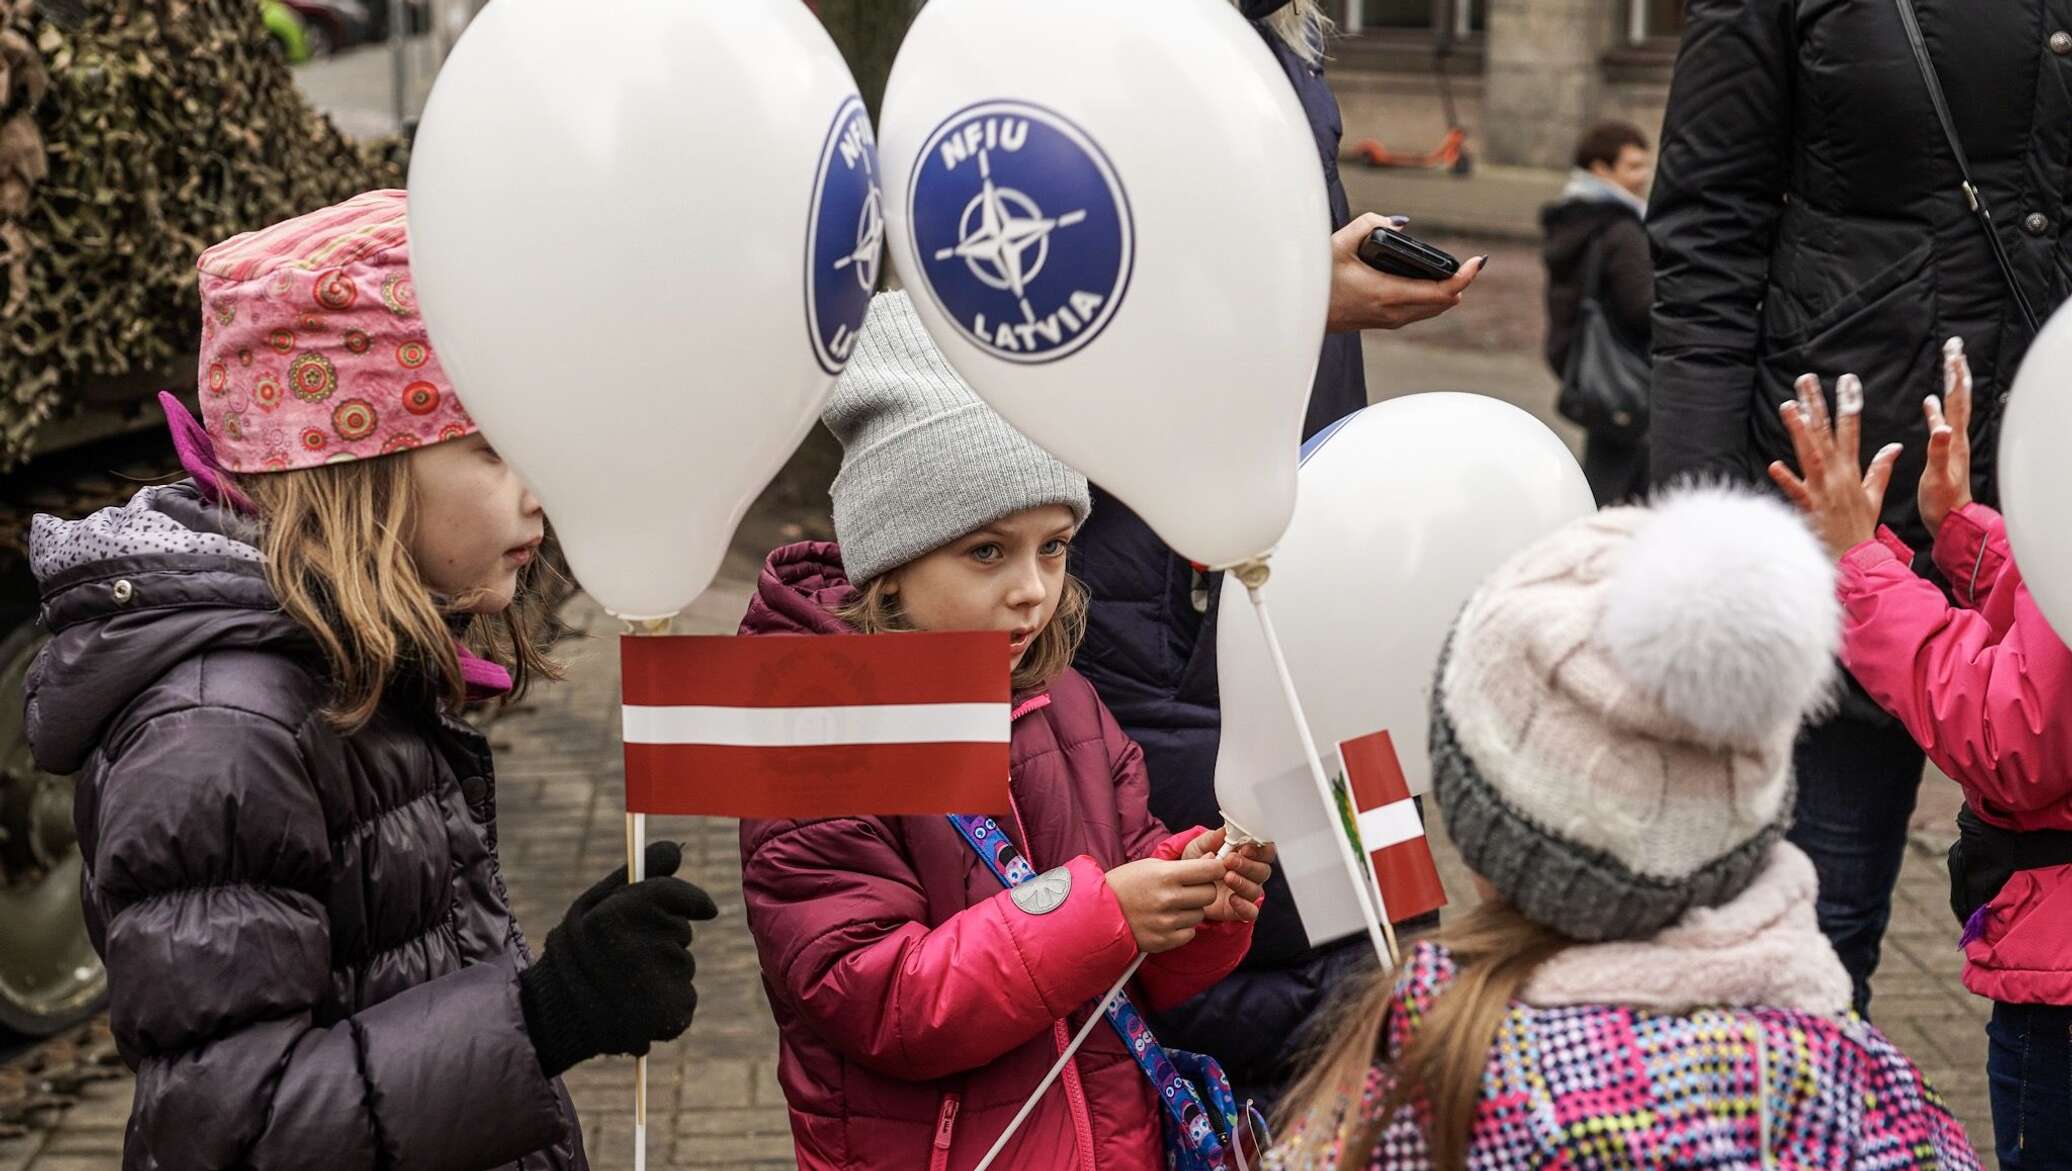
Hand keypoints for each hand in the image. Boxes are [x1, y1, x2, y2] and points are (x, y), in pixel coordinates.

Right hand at [518, 841, 719, 1075]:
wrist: (557, 1017)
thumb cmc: (576, 952)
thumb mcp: (594, 905)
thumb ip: (637, 876)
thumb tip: (676, 847)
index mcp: (619, 913)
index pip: (676, 894)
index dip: (692, 900)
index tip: (706, 909)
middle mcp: (643, 944)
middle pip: (680, 929)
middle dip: (663, 936)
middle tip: (627, 955)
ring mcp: (660, 981)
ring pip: (682, 963)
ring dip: (663, 969)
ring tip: (627, 983)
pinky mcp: (673, 1012)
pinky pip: (684, 994)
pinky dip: (669, 999)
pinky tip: (639, 1005)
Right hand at [1105, 855, 1226, 953]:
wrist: (1098, 912)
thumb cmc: (1125, 884)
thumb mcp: (1152, 865)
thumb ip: (1185, 865)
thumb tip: (1214, 862)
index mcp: (1165, 875)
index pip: (1210, 871)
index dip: (1216, 868)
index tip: (1214, 869)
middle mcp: (1168, 899)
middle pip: (1209, 894)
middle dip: (1203, 889)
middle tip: (1190, 888)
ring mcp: (1166, 922)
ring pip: (1200, 914)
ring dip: (1191, 909)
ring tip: (1171, 905)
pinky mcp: (1164, 941)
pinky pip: (1190, 933)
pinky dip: (1182, 927)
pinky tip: (1167, 920)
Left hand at [1179, 827, 1273, 923]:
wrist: (1183, 886)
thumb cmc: (1196, 863)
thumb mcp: (1200, 846)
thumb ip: (1212, 838)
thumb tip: (1224, 830)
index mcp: (1246, 855)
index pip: (1265, 851)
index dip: (1260, 849)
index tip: (1245, 847)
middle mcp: (1250, 874)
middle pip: (1263, 870)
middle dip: (1248, 865)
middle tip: (1230, 860)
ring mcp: (1245, 893)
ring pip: (1257, 890)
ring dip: (1243, 883)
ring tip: (1227, 877)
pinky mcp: (1239, 910)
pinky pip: (1251, 912)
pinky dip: (1245, 906)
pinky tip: (1233, 899)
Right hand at [1326, 212, 1485, 332]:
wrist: (1296, 312)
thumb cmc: (1314, 278)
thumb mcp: (1338, 243)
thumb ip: (1371, 224)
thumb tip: (1399, 224)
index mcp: (1387, 293)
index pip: (1442, 291)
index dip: (1465, 276)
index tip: (1478, 260)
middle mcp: (1393, 312)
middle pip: (1444, 303)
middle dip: (1458, 282)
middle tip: (1468, 262)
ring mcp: (1389, 321)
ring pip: (1433, 310)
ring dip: (1445, 292)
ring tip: (1454, 272)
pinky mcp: (1383, 322)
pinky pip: (1419, 312)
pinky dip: (1430, 298)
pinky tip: (1428, 285)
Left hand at [1766, 372, 1901, 560]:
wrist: (1857, 556)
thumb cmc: (1861, 525)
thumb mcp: (1874, 494)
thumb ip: (1881, 468)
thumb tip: (1895, 446)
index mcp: (1850, 469)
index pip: (1850, 429)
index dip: (1849, 403)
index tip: (1847, 381)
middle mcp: (1836, 475)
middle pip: (1825, 433)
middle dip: (1817, 404)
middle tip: (1805, 379)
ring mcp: (1822, 490)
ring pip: (1810, 454)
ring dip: (1799, 430)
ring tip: (1788, 406)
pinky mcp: (1810, 507)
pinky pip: (1797, 491)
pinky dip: (1787, 479)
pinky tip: (1774, 464)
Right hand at [1919, 337, 1974, 538]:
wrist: (1950, 521)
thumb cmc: (1942, 503)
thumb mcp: (1937, 478)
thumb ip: (1938, 452)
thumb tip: (1942, 426)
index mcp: (1953, 441)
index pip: (1956, 401)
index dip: (1954, 377)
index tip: (1952, 353)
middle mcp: (1956, 438)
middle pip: (1959, 397)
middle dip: (1956, 371)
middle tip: (1954, 348)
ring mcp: (1952, 444)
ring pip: (1953, 406)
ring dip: (1950, 384)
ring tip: (1948, 365)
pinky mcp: (1944, 451)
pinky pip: (1942, 421)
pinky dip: (1937, 408)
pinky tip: (1931, 402)